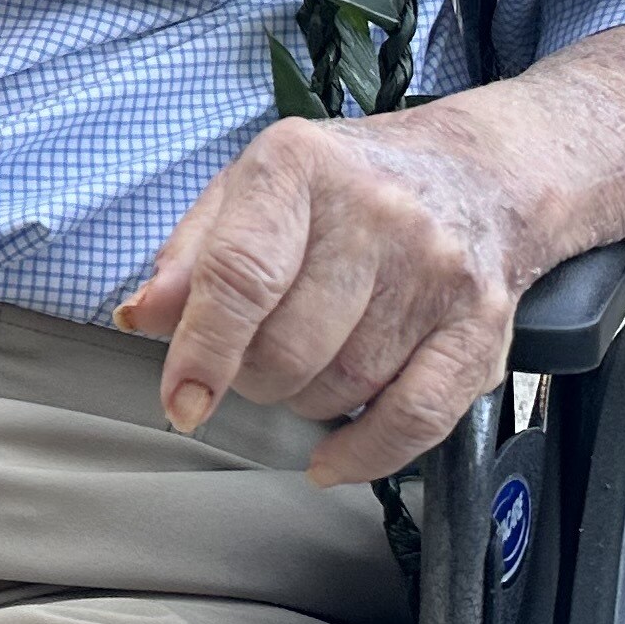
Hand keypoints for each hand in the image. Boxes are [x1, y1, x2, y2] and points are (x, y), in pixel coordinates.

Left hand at [117, 109, 530, 485]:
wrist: (475, 174)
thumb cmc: (344, 186)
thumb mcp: (251, 189)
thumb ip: (192, 254)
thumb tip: (143, 316)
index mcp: (299, 167)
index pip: (241, 274)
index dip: (203, 349)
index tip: (181, 400)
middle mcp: (375, 213)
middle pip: (290, 344)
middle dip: (253, 376)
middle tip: (253, 361)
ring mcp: (436, 271)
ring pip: (345, 385)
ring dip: (306, 402)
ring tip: (305, 367)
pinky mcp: (481, 325)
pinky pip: (416, 419)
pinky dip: (365, 453)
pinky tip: (332, 456)